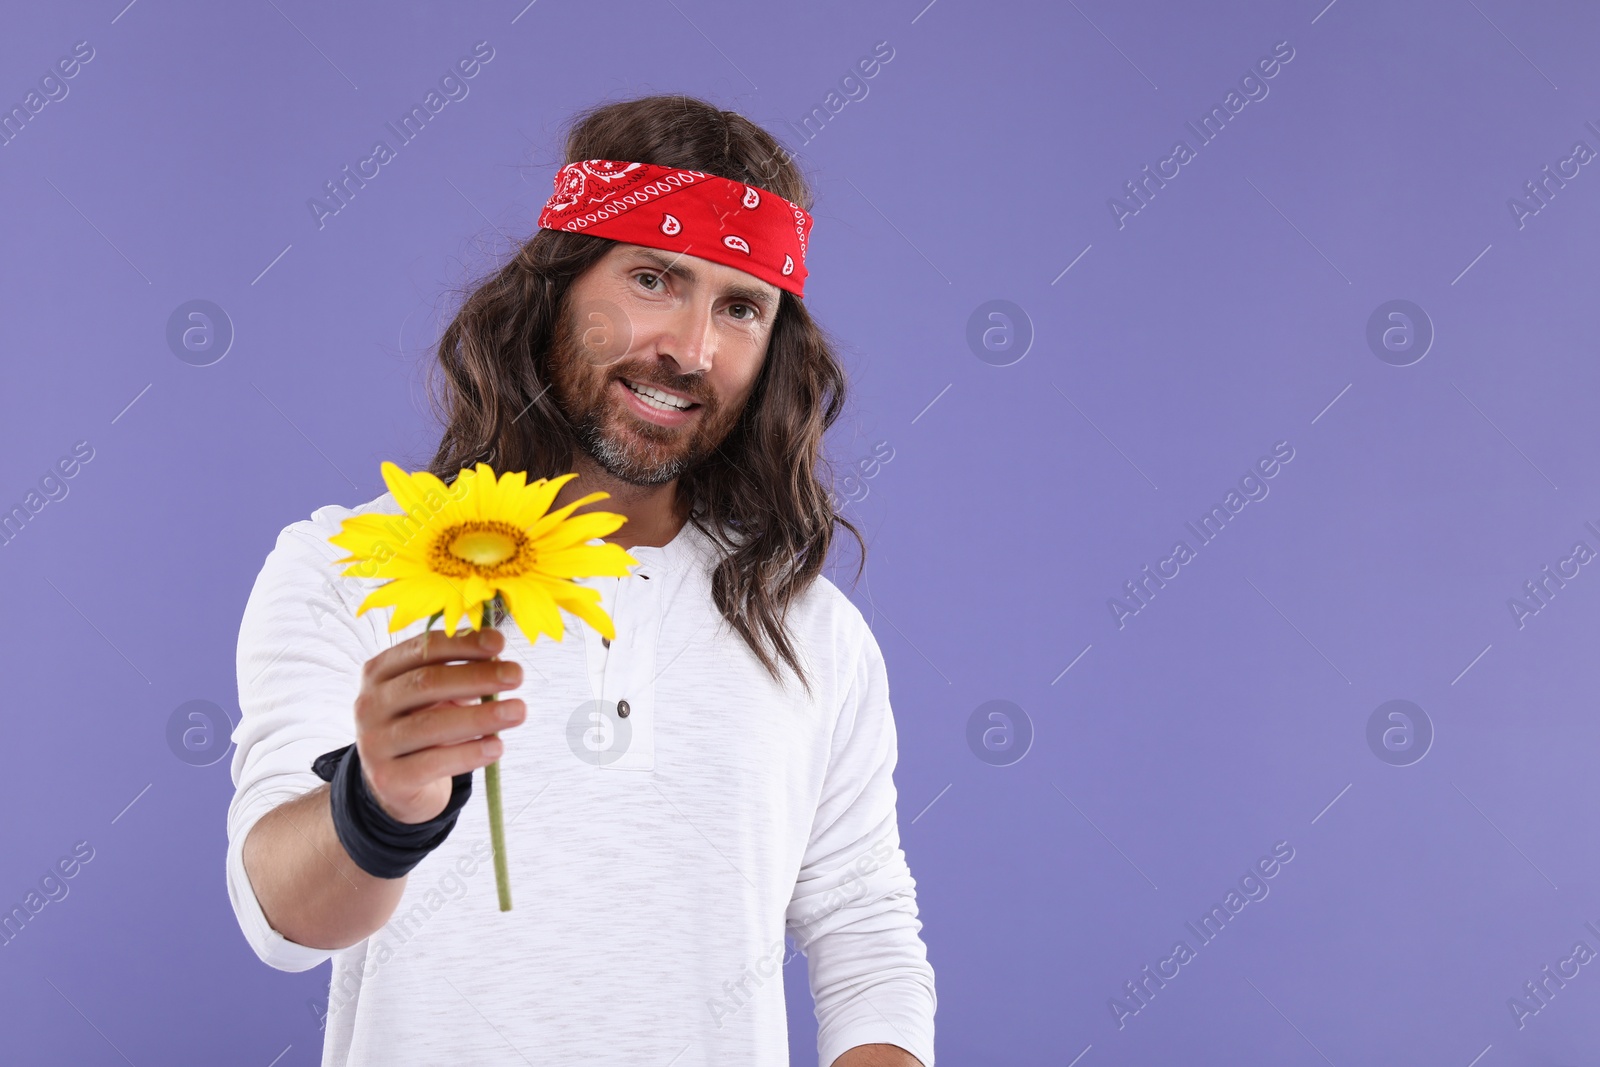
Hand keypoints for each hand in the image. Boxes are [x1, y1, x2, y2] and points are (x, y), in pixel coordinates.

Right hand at [353, 627, 524, 823]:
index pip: (422, 649)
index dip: (463, 644)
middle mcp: (369, 704)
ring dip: (481, 716)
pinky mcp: (388, 779)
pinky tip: (497, 746)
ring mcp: (374, 743)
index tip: (500, 643)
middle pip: (426, 683)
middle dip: (477, 677)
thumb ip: (459, 673)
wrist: (398, 783)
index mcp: (379, 672)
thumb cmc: (424, 724)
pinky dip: (469, 754)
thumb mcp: (435, 694)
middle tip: (516, 675)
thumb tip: (497, 658)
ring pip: (431, 725)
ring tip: (518, 710)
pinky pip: (433, 763)